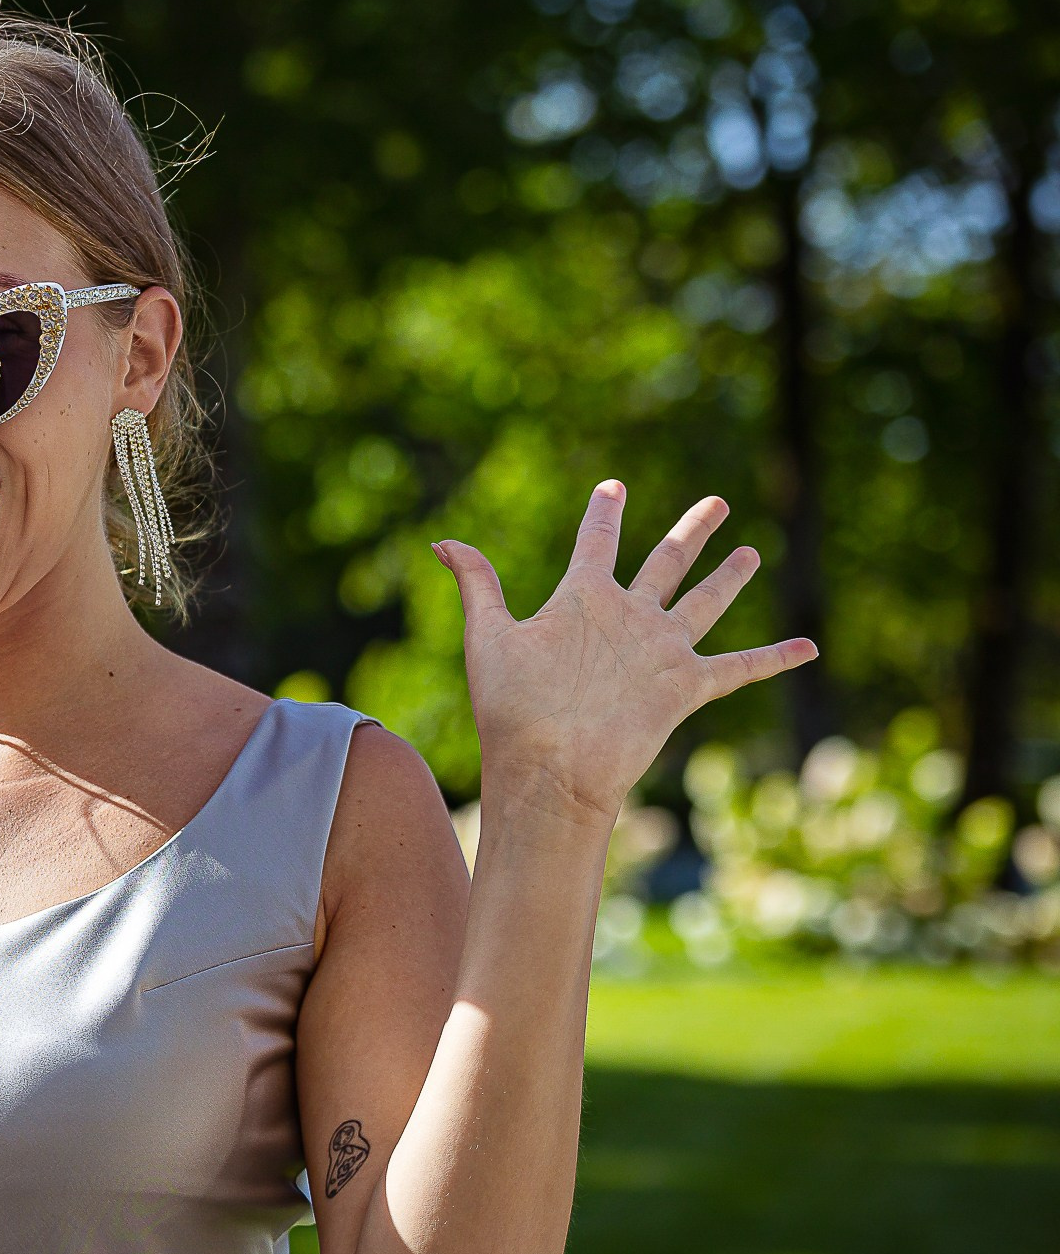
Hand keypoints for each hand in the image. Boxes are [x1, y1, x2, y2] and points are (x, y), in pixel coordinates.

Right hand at [435, 481, 816, 825]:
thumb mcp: (487, 639)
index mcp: (584, 595)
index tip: (614, 487)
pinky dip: (776, 657)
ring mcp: (667, 647)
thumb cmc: (512, 707)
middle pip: (668, 559)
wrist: (555, 766)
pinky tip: (808, 648)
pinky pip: (741, 667)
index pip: (596, 538)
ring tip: (751, 553)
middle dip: (694, 529)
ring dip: (731, 575)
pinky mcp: (691, 685)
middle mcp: (633, 612)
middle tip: (717, 504)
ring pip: (707, 600)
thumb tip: (444, 542)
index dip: (604, 510)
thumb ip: (476, 584)